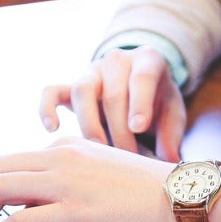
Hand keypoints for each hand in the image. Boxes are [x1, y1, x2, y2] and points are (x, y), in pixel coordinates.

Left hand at [0, 137, 183, 221]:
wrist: (185, 198)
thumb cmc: (152, 194)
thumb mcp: (103, 173)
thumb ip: (70, 181)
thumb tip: (36, 206)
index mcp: (67, 148)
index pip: (9, 161)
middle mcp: (61, 158)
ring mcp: (66, 183)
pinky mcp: (74, 212)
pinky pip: (18, 221)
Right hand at [40, 46, 185, 161]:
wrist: (139, 86)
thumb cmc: (158, 102)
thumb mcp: (173, 113)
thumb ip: (172, 135)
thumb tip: (168, 161)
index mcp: (148, 60)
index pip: (142, 77)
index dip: (139, 102)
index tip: (138, 127)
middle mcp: (117, 61)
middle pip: (112, 92)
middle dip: (119, 129)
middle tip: (127, 157)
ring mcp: (91, 72)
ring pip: (82, 90)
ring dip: (90, 124)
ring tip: (99, 151)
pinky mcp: (70, 86)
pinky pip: (51, 91)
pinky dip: (47, 108)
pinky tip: (53, 129)